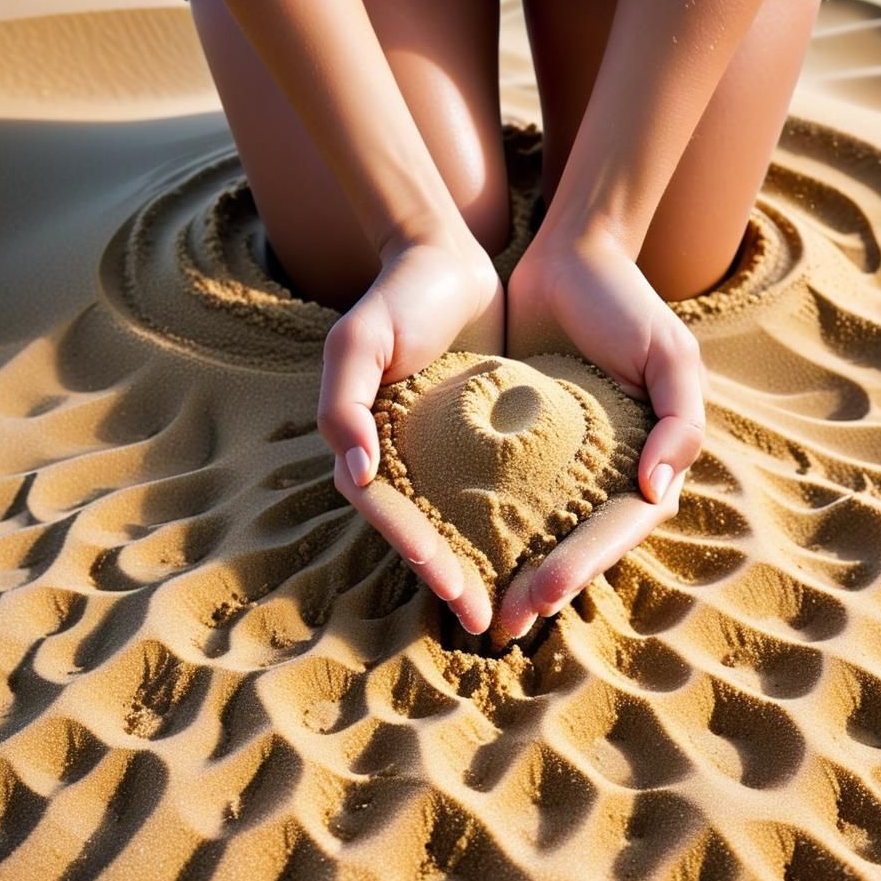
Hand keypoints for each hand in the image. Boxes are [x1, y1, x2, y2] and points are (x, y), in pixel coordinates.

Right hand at [317, 233, 501, 633]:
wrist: (447, 260)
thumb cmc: (397, 298)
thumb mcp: (357, 339)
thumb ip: (343, 403)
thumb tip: (354, 473)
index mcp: (367, 444)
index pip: (386, 511)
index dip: (414, 548)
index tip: (450, 582)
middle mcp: (401, 456)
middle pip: (421, 530)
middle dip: (450, 577)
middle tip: (485, 620)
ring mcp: (440, 451)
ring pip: (457, 522)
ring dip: (479, 565)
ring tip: (510, 606)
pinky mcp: (479, 441)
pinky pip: (491, 491)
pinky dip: (506, 524)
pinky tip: (537, 550)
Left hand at [496, 230, 705, 639]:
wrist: (569, 260)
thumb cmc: (627, 305)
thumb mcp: (670, 354)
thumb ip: (681, 420)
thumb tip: (655, 489)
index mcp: (647, 463)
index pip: (616, 529)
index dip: (582, 564)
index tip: (541, 592)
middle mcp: (605, 473)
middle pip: (575, 544)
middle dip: (542, 586)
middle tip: (502, 624)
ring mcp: (561, 464)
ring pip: (539, 532)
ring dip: (512, 572)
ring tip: (481, 610)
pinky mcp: (519, 447)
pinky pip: (505, 495)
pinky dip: (486, 527)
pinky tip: (457, 553)